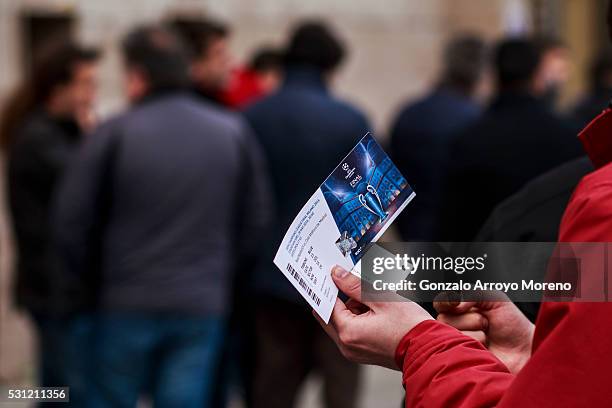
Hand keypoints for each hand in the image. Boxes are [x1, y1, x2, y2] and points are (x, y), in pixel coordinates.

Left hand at [314, 266, 432, 369]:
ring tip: (375, 299)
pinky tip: (378, 310)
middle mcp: (347, 346)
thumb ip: (354, 285)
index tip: (335, 275)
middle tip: (355, 284)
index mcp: (348, 332)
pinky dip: (361, 318)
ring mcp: (354, 351)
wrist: (429, 349)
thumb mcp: (380, 298)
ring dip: (354, 308)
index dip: (330, 288)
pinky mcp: (364, 352)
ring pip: (344, 322)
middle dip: (342, 298)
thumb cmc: (409, 326)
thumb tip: (337, 275)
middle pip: (332, 315)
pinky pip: (354, 331)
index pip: (326, 305)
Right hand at [435, 295, 533, 373]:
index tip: (455, 303)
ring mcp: (457, 345)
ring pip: (452, 334)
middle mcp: (456, 327)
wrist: (526, 350)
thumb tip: (455, 303)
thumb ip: (472, 294)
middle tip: (486, 324)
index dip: (445, 302)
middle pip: (444, 318)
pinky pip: (457, 349)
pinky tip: (487, 349)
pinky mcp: (461, 360)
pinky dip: (476, 346)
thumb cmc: (513, 325)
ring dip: (476, 335)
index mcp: (460, 311)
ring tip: (489, 340)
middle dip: (471, 319)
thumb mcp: (495, 298)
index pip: (441, 304)